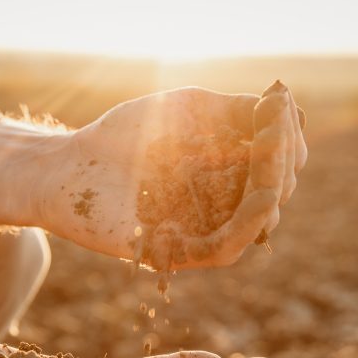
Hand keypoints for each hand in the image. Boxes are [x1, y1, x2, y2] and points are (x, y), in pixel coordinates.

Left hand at [42, 83, 306, 268]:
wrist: (70, 167)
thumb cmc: (125, 134)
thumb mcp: (189, 109)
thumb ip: (236, 111)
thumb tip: (286, 109)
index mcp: (230, 171)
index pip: (279, 160)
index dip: (288, 135)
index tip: (280, 104)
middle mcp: (224, 203)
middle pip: (278, 188)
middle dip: (284, 155)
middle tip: (275, 123)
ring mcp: (205, 229)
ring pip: (260, 218)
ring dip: (275, 184)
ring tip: (274, 149)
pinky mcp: (182, 254)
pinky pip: (228, 247)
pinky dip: (251, 222)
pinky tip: (265, 194)